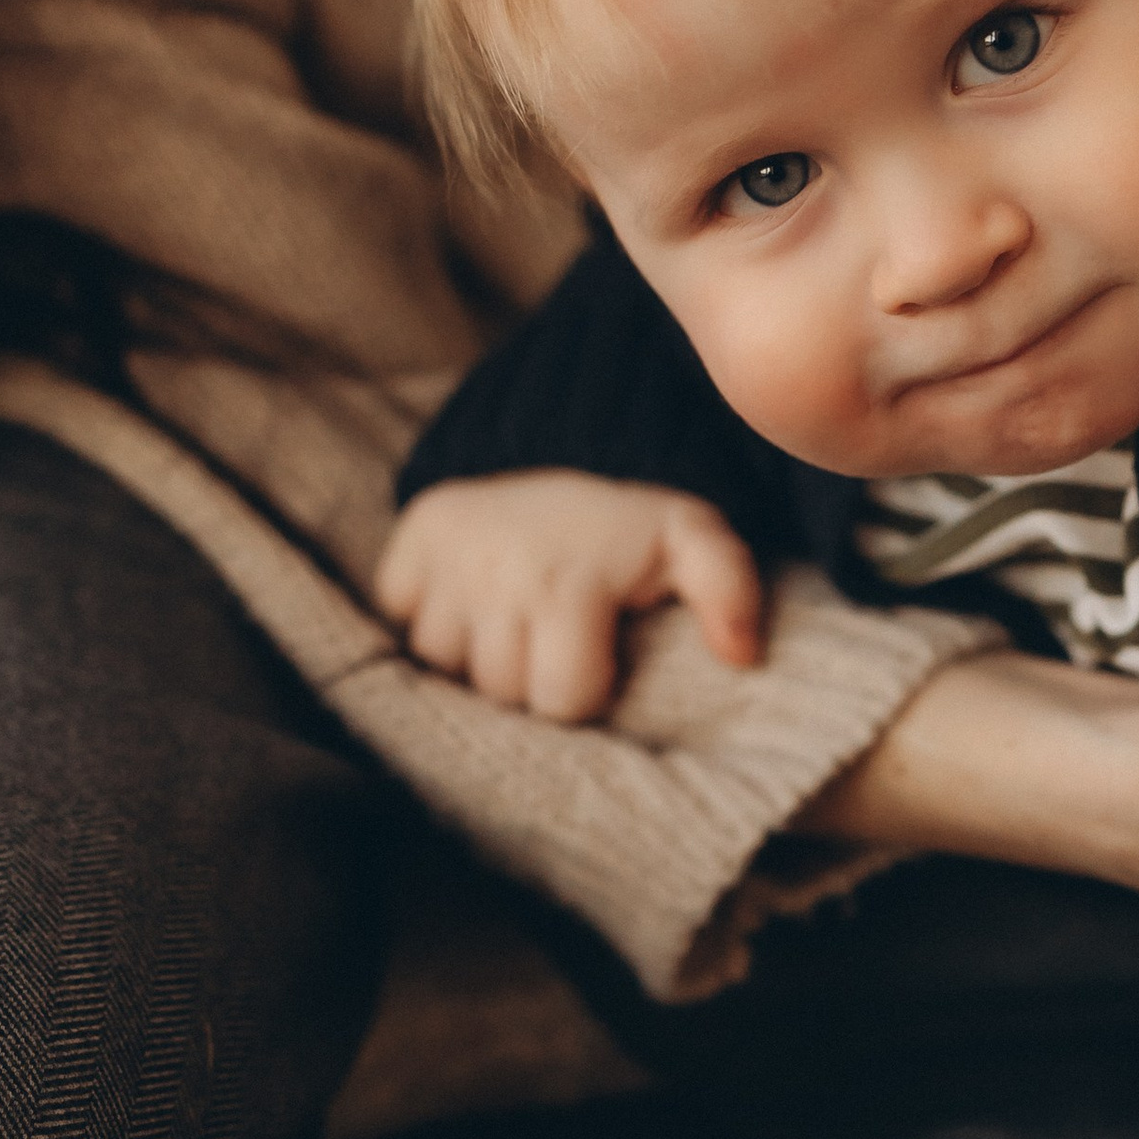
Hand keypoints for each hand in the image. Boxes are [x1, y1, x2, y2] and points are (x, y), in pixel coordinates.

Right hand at [374, 470, 764, 723]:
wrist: (559, 438)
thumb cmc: (628, 519)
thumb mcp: (693, 539)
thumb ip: (729, 590)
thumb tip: (741, 655)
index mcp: (567, 585)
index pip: (559, 701)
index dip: (584, 689)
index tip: (596, 658)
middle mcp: (496, 576)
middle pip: (499, 691)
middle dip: (530, 675)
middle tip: (553, 633)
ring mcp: (444, 564)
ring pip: (442, 664)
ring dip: (475, 653)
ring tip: (512, 618)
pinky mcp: (407, 549)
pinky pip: (398, 622)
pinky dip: (425, 620)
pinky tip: (466, 601)